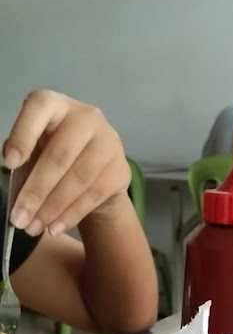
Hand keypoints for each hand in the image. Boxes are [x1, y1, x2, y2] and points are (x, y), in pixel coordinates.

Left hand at [3, 90, 130, 236]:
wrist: (96, 171)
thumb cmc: (55, 155)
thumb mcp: (34, 149)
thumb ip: (22, 160)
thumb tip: (14, 190)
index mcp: (56, 105)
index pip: (39, 109)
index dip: (23, 135)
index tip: (9, 163)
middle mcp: (86, 117)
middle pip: (59, 155)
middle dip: (36, 191)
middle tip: (19, 218)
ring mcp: (108, 142)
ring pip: (77, 180)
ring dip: (52, 209)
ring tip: (34, 228)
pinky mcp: (120, 169)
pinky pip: (93, 196)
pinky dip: (70, 215)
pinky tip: (55, 227)